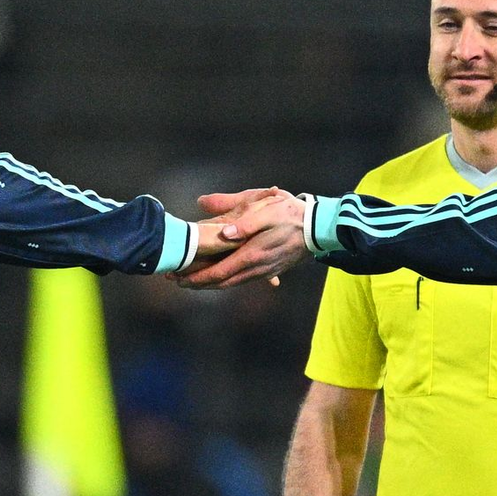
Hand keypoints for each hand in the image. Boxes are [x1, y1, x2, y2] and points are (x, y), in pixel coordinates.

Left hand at [174, 192, 307, 288]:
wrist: (318, 228)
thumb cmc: (292, 216)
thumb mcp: (267, 212)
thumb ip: (245, 224)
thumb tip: (224, 233)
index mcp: (252, 255)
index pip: (218, 272)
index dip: (197, 277)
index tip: (179, 278)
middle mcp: (257, 269)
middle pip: (222, 282)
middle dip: (199, 283)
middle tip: (177, 281)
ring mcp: (264, 272)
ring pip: (232, 283)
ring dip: (212, 283)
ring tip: (193, 280)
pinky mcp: (270, 270)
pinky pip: (243, 280)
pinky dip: (227, 280)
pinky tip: (220, 277)